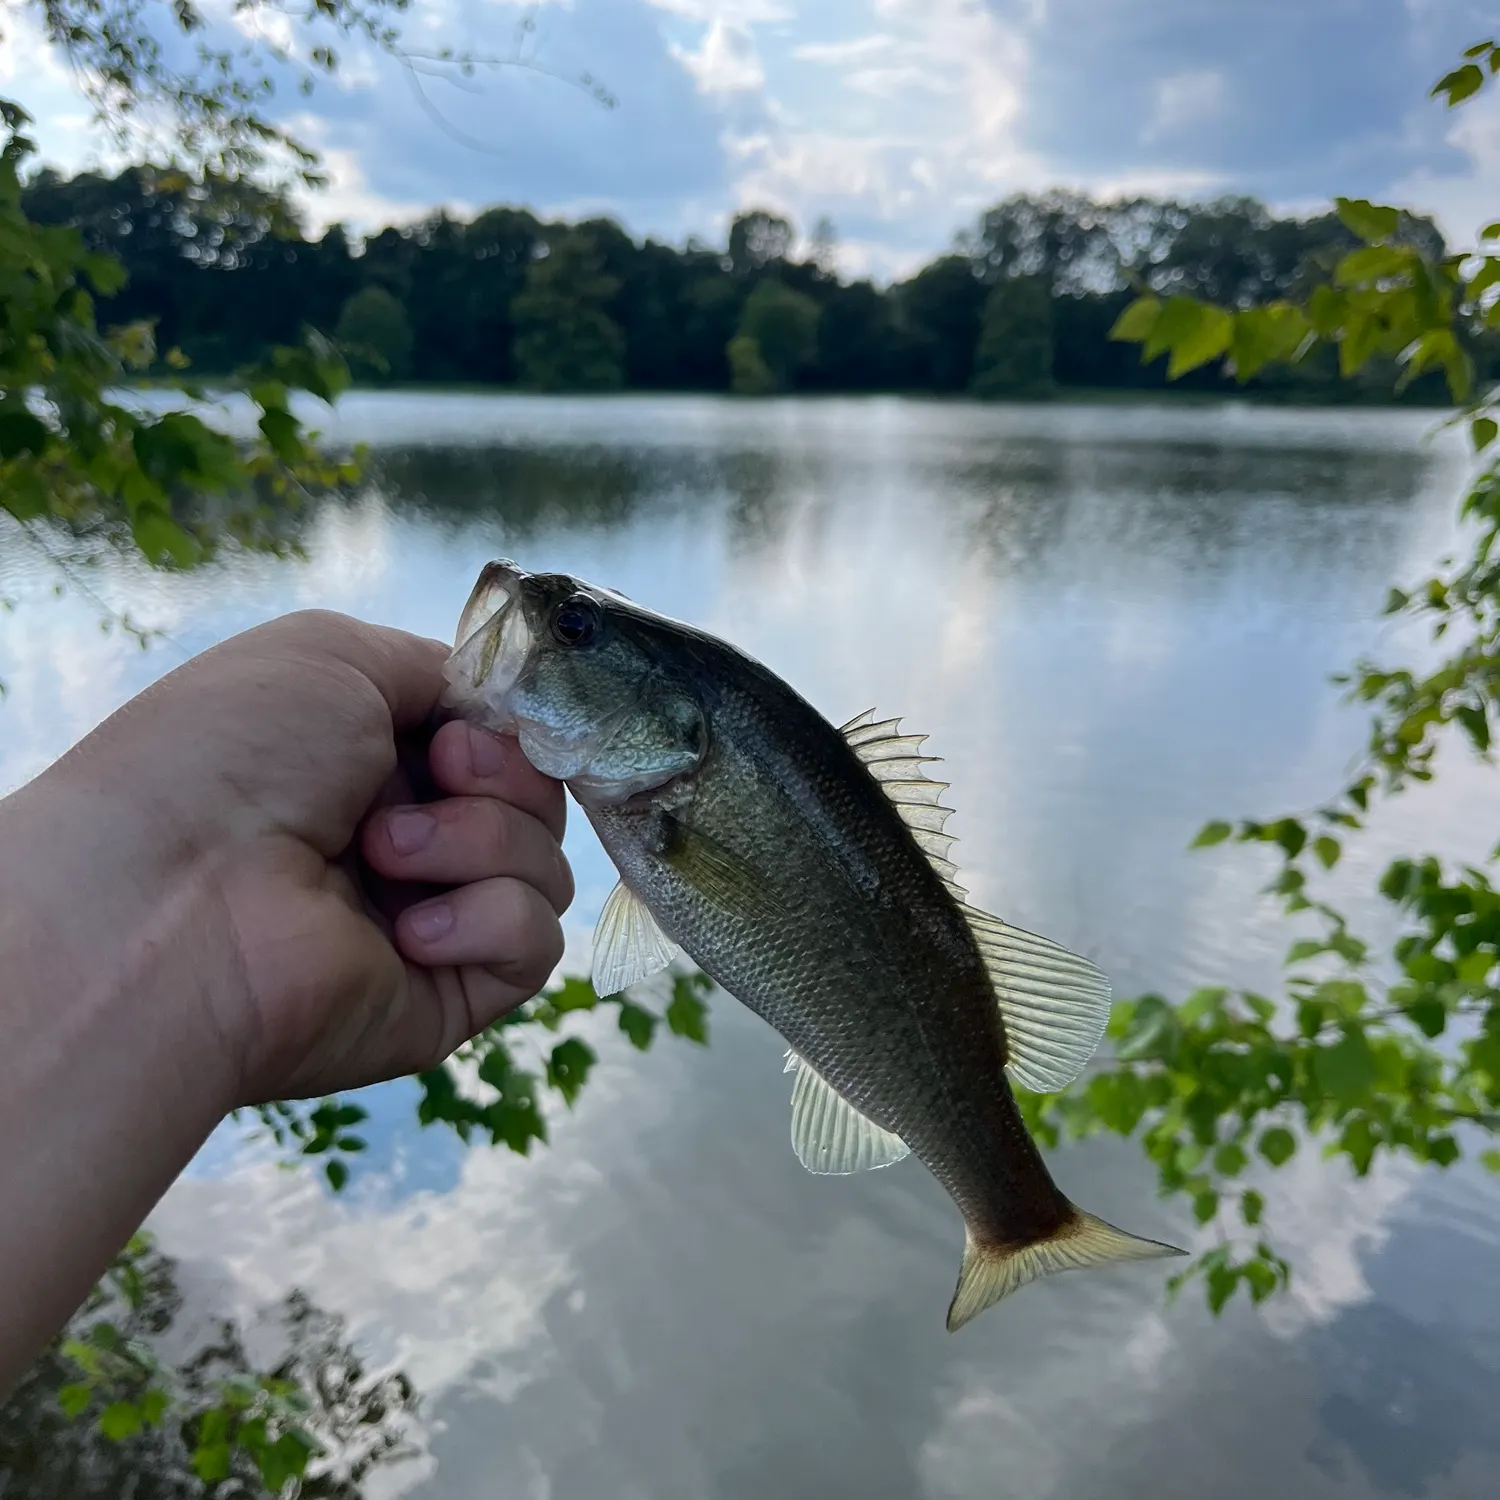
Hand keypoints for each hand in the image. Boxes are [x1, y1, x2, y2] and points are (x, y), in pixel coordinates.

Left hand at [19, 609, 571, 1106]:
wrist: (177, 899)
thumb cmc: (236, 757)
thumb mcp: (333, 655)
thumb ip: (436, 666)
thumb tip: (492, 709)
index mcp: (377, 763)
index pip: (499, 742)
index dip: (505, 729)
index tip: (462, 729)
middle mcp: (410, 840)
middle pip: (536, 799)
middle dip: (499, 779)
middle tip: (435, 782)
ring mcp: (435, 919)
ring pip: (545, 866)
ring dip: (478, 843)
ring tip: (384, 857)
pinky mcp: (453, 994)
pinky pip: (534, 943)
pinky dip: (487, 919)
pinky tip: (409, 931)